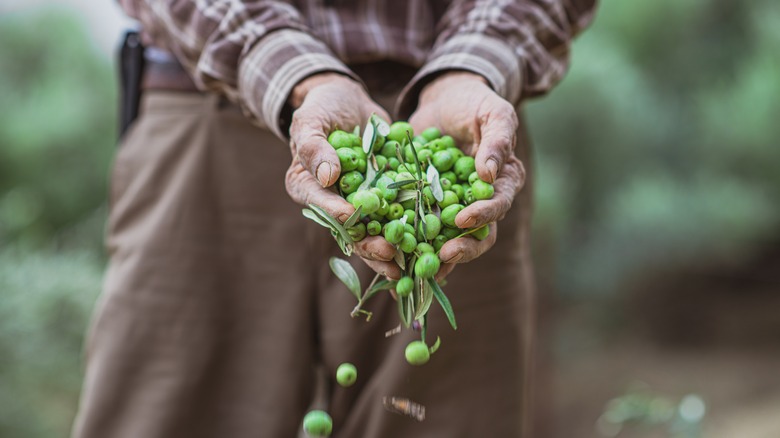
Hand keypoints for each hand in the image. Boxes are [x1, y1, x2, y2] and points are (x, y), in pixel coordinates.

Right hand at [284, 73, 401, 278]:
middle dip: (371, 244)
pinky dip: (415, 227)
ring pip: (378, 230)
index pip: (321, 205)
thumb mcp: (311, 121)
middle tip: (389, 253)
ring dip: (395, 247)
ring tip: (412, 263)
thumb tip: (327, 175)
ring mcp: (362, 202)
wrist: (348, 101)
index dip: (337, 213)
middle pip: (352, 229)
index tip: (354, 216)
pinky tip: (432, 241)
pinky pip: (401, 213)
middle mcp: (334, 202)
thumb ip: (314, 146)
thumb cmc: (322, 108)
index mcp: (308, 187)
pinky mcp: (386, 196)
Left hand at [409, 72, 525, 278]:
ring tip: (417, 270)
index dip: (482, 216)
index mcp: (504, 181)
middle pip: (477, 235)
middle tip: (443, 256)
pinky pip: (419, 228)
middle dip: (461, 248)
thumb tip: (489, 174)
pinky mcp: (426, 205)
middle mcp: (481, 201)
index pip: (498, 205)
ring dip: (435, 257)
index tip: (462, 221)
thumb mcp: (492, 112)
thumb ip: (497, 140)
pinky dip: (408, 243)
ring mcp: (453, 206)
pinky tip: (394, 257)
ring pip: (448, 239)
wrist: (445, 98)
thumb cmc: (475, 103)